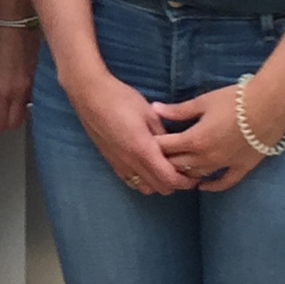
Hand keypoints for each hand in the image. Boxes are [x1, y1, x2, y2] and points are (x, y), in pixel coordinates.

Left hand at [0, 11, 35, 135]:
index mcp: (3, 84)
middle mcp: (20, 85)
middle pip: (12, 122)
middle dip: (0, 127)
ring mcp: (31, 75)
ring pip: (23, 108)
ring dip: (12, 114)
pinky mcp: (38, 64)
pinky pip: (30, 92)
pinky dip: (22, 99)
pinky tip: (13, 95)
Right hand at [69, 63, 192, 195]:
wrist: (89, 94)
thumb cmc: (120, 98)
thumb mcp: (149, 113)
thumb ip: (163, 134)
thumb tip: (175, 147)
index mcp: (143, 150)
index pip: (169, 179)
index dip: (185, 182)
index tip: (195, 175)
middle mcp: (130, 162)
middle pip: (160, 188)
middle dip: (175, 183)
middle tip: (184, 170)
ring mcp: (118, 164)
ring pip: (144, 188)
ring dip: (158, 183)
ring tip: (165, 168)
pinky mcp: (110, 161)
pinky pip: (131, 180)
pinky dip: (143, 179)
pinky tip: (146, 165)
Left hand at [156, 76, 284, 193]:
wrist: (269, 105)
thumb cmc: (234, 100)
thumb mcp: (203, 102)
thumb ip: (178, 110)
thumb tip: (155, 109)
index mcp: (195, 139)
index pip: (166, 148)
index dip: (154, 146)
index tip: (147, 143)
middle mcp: (207, 157)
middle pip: (178, 165)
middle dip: (165, 162)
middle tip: (157, 158)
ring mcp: (224, 165)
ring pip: (197, 175)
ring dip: (185, 174)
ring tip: (175, 171)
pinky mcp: (241, 168)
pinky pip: (224, 183)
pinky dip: (212, 186)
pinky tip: (203, 186)